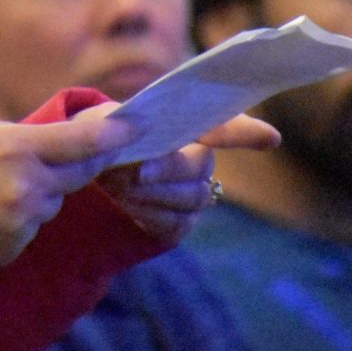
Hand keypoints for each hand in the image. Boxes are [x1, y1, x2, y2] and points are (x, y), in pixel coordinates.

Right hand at [0, 111, 137, 267]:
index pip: (83, 141)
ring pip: (54, 200)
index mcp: (15, 148)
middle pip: (80, 172)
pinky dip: (21, 216)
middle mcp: (25, 187)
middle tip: (71, 149)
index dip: (114, 133)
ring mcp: (20, 222)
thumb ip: (23, 134)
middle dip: (79, 160)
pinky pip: (34, 225)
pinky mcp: (13, 247)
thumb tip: (67, 135)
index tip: (137, 125)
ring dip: (41, 189)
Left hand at [97, 112, 279, 244]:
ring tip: (118, 185)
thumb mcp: (95, 125)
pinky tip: (127, 206)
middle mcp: (196, 160)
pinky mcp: (178, 224)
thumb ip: (111, 129)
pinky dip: (149, 216)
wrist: (80, 178)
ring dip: (153, 194)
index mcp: (181, 125)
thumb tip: (134, 135)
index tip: (271, 138)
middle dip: (168, 169)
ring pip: (191, 198)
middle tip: (134, 171)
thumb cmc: (95, 142)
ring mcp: (190, 194)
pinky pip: (176, 225)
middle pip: (199, 168)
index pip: (219, 126)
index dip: (244, 132)